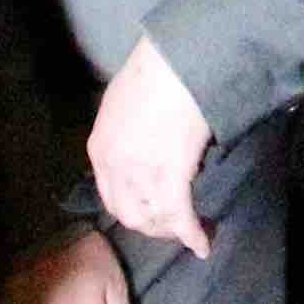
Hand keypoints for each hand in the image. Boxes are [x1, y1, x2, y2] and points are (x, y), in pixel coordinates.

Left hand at [84, 36, 214, 252]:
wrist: (177, 60)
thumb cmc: (154, 71)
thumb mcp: (122, 103)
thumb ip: (125, 132)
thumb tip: (142, 146)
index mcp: (100, 147)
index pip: (110, 195)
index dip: (133, 209)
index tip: (151, 213)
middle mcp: (114, 167)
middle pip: (129, 214)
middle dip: (151, 226)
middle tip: (172, 227)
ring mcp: (141, 174)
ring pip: (153, 220)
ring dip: (171, 232)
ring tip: (190, 232)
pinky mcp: (170, 177)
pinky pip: (179, 217)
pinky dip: (192, 235)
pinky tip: (203, 243)